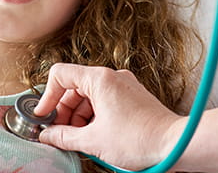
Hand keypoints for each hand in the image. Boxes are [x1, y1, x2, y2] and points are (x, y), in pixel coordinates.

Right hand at [34, 63, 184, 169]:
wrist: (173, 144)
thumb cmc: (139, 139)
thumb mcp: (93, 141)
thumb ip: (63, 136)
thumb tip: (47, 135)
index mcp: (101, 79)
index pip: (61, 74)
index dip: (47, 97)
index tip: (43, 117)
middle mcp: (113, 77)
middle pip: (74, 87)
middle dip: (64, 111)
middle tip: (59, 134)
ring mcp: (124, 86)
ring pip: (89, 96)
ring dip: (79, 117)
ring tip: (78, 140)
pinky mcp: (132, 97)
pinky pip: (104, 102)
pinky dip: (94, 117)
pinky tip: (94, 136)